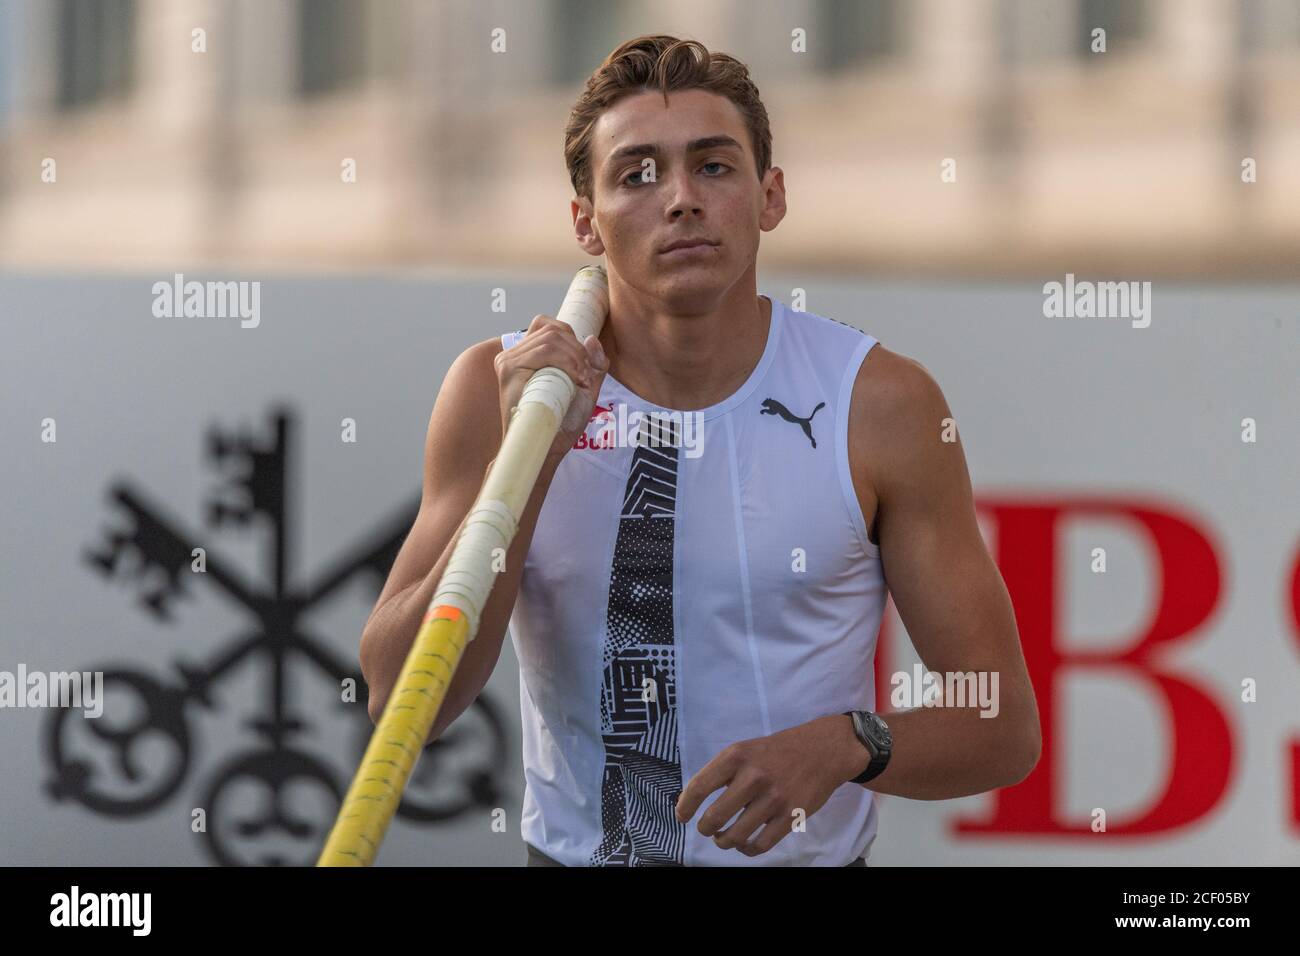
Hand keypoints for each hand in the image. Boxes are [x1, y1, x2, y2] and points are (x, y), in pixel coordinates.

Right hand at [494, 313, 609, 462]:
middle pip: (553, 330)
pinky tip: (575, 381)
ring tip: (581, 381)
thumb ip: (592, 365)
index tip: (583, 365)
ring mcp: (508, 361)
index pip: (547, 326)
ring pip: (551, 338)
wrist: (546, 446)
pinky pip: (544, 351)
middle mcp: (513, 354)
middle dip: (578, 350)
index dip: (571, 337)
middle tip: (586, 376)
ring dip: (575, 357)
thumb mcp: (585, 389)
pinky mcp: (509, 370)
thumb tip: (592, 339)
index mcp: (525, 355)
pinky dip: (567, 362)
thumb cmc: (561, 422)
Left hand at [675, 715, 867, 857]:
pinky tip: (745, 844)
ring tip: (724, 838)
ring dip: (724, 841)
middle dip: (705, 829)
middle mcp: (753, 777)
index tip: (682, 817)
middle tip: (707, 829)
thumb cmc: (777, 751)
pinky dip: (746, 850)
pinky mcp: (790, 816)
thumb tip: (691, 800)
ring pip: (736, 836)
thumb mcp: (745, 749)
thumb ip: (721, 772)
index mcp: (736, 756)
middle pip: (714, 817)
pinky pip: (759, 845)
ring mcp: (773, 798)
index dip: (685, 806)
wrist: (822, 750)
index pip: (699, 787)